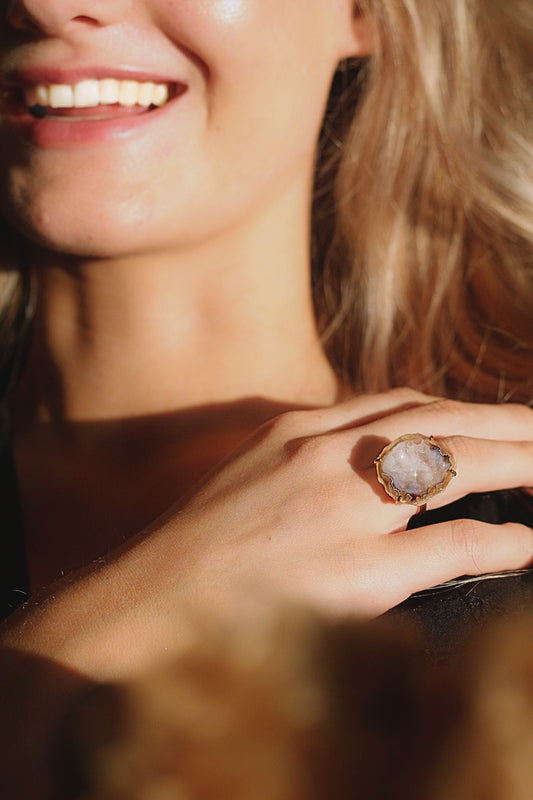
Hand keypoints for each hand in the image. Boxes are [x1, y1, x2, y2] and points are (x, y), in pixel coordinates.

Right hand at [2, 388, 532, 680]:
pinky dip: (501, 539)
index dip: (458, 406)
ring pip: (455, 465)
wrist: (155, 598)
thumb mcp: (254, 471)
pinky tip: (530, 539)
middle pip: (440, 421)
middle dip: (505, 420)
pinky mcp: (356, 570)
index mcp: (300, 430)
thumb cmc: (203, 542)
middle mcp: (325, 454)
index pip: (401, 403)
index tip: (493, 414)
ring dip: (517, 460)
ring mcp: (342, 507)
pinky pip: (450, 545)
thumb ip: (313, 455)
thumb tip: (373, 461)